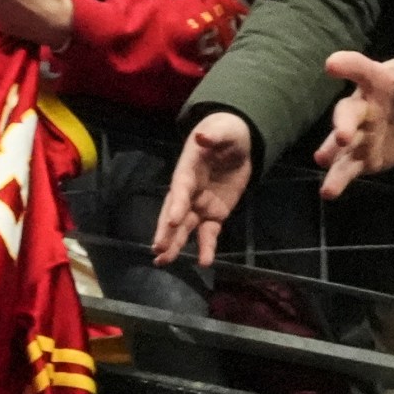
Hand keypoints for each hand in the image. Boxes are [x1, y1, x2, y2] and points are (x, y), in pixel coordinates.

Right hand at [154, 112, 257, 265]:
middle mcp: (189, 191)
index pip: (180, 189)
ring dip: (176, 244)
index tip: (172, 221)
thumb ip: (213, 135)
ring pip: (186, 228)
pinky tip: (204, 262)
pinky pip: (209, 233)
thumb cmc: (225, 134)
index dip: (176, 204)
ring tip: (164, 262)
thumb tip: (203, 136)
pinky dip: (207, 247)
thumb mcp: (223, 131)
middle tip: (157, 249)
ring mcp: (200, 205)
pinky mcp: (215, 214)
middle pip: (175, 213)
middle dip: (166, 232)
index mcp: (188, 170)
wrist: (235, 144)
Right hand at [314, 18, 393, 199]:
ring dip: (332, 152)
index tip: (332, 64)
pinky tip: (329, 190)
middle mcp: (360, 105)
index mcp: (375, 80)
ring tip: (323, 163)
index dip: (347, 66)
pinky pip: (346, 167)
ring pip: (340, 143)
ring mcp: (357, 132)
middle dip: (342, 121)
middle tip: (341, 133)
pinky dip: (338, 178)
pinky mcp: (360, 155)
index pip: (360, 70)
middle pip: (347, 112)